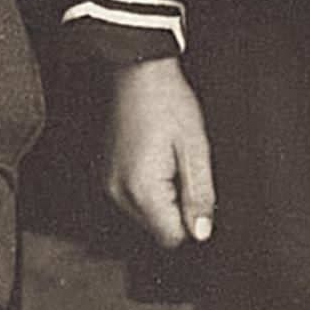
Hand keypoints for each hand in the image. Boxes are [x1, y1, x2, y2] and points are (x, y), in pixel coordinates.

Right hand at [104, 58, 212, 248]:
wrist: (138, 73)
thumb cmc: (168, 103)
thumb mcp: (196, 149)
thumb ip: (200, 195)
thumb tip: (201, 232)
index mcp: (142, 188)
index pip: (171, 237)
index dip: (191, 220)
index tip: (196, 191)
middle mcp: (119, 191)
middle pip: (157, 228)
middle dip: (176, 208)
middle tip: (183, 169)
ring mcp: (110, 182)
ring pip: (146, 214)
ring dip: (163, 197)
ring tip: (168, 159)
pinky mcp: (108, 173)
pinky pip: (134, 197)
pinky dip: (149, 187)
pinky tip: (155, 157)